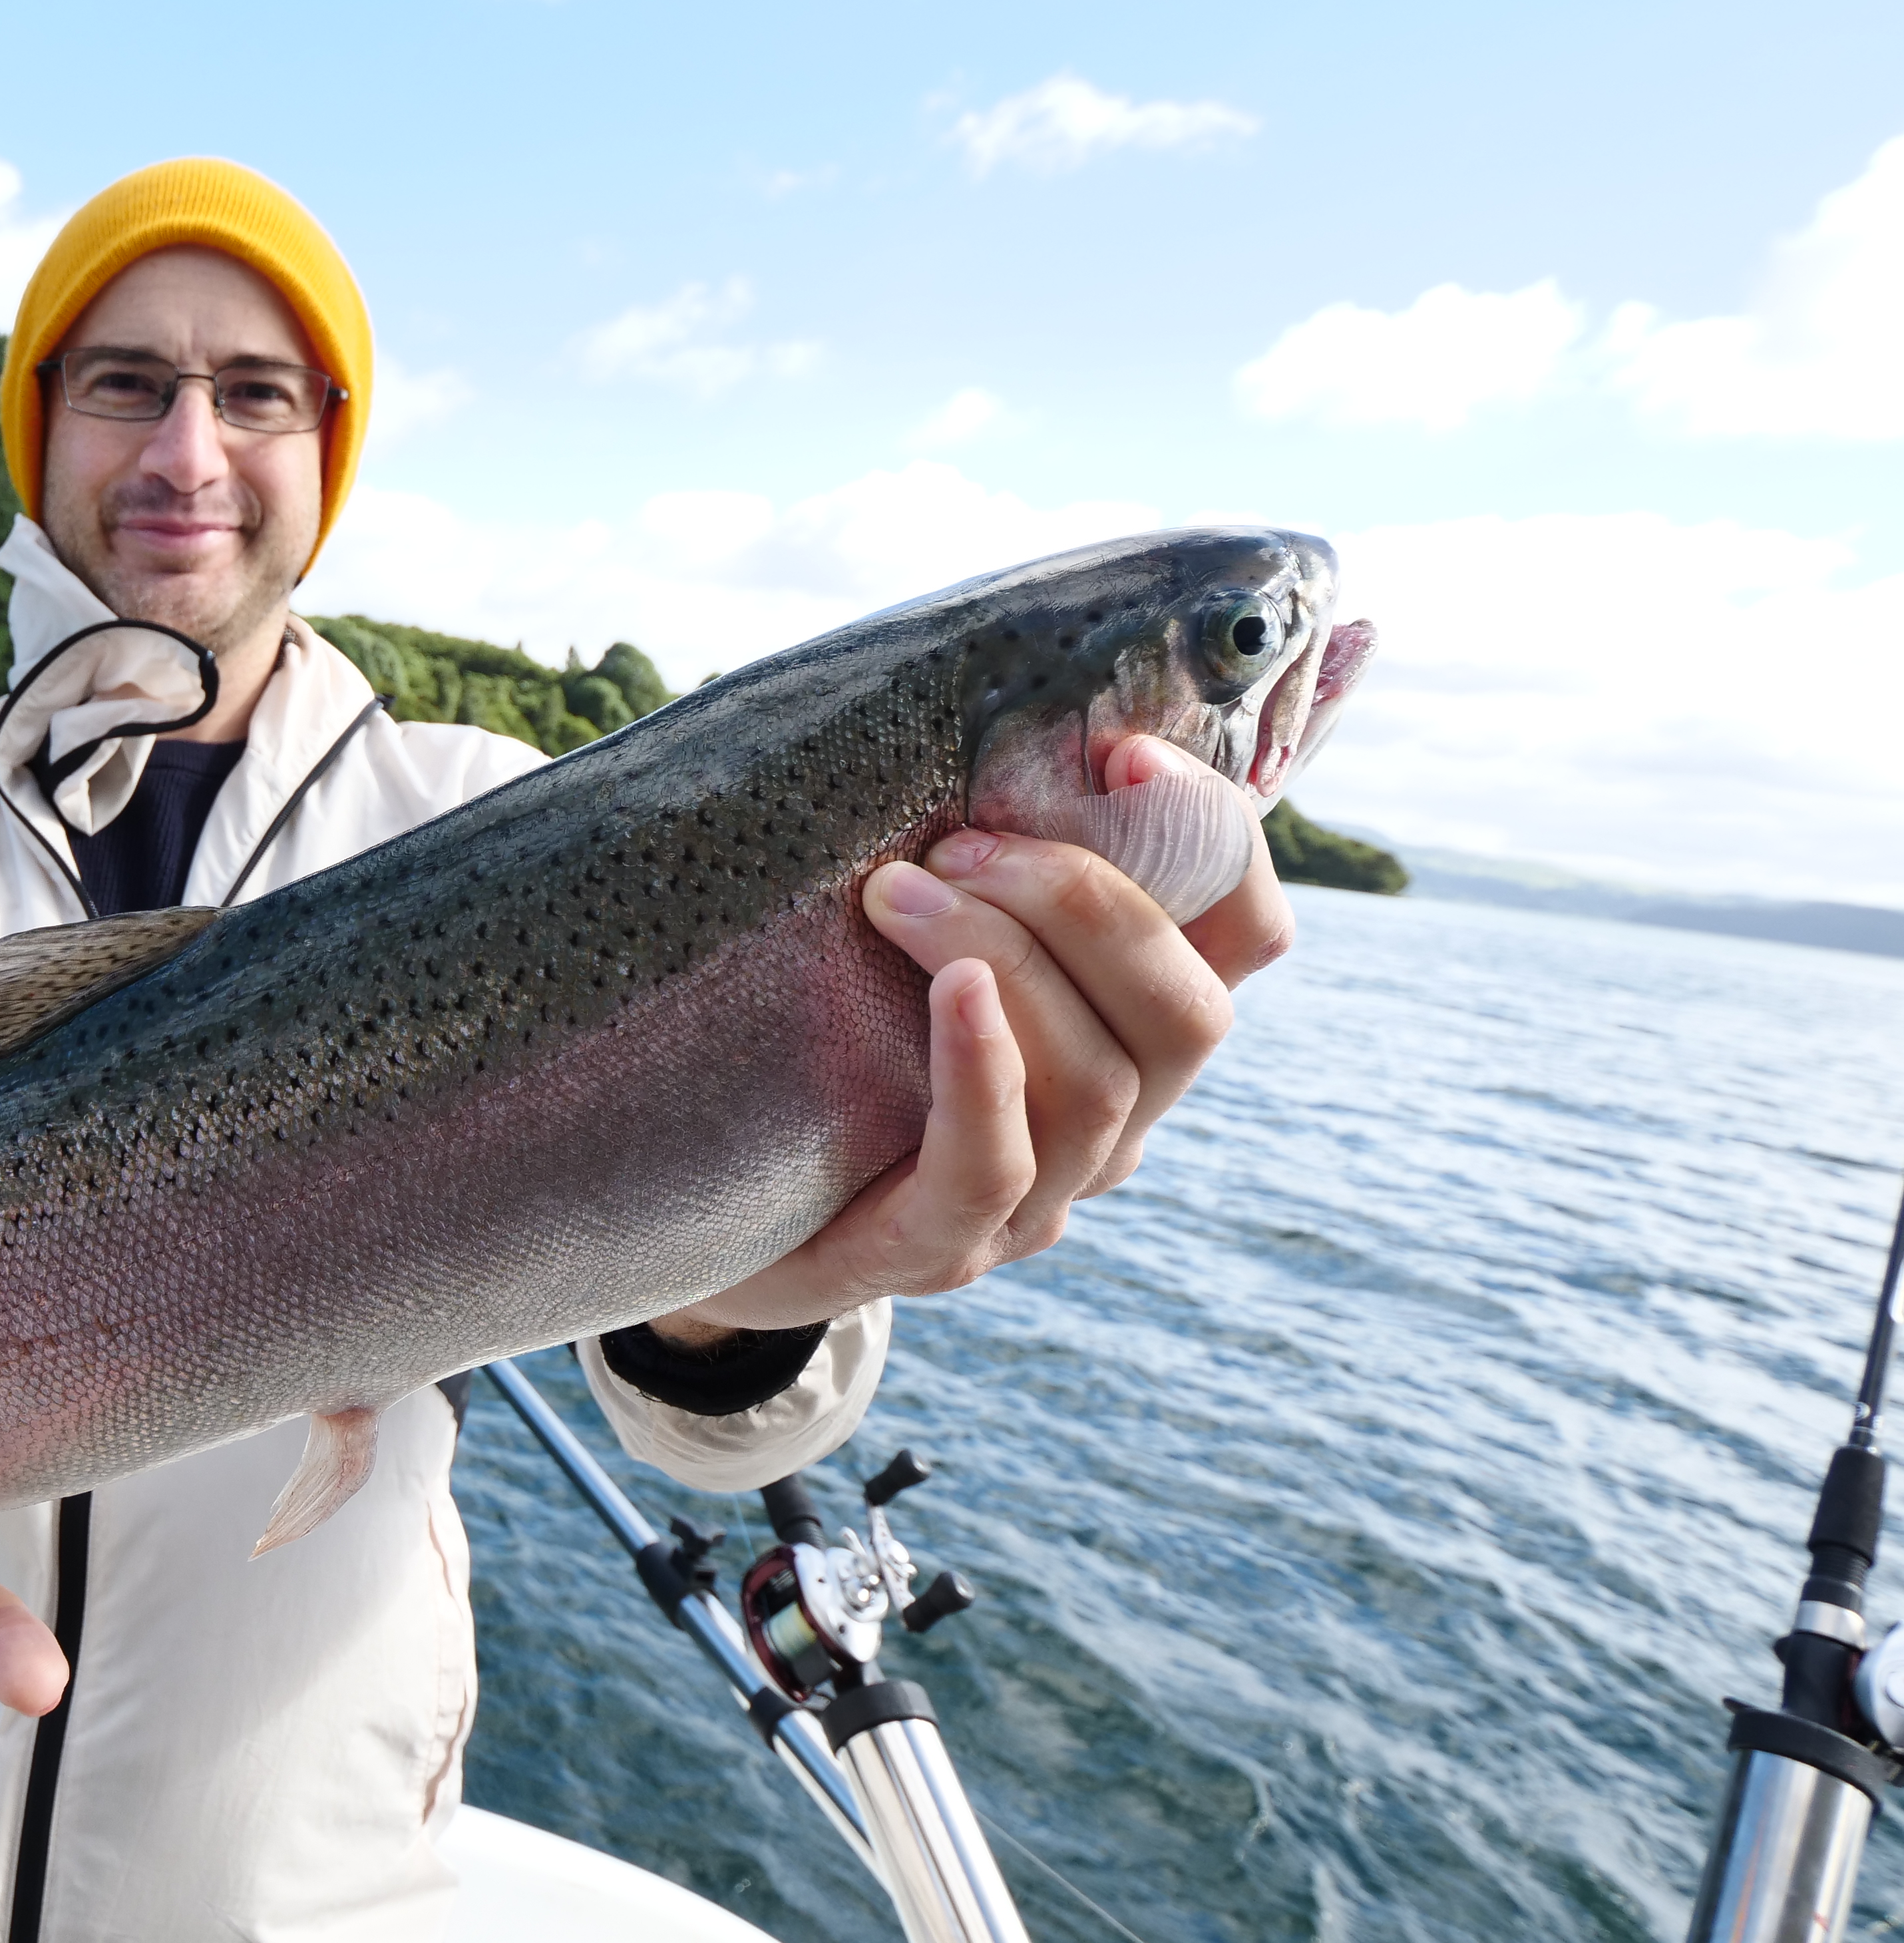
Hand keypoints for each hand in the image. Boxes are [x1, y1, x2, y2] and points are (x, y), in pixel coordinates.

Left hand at [651, 737, 1290, 1340]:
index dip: (1217, 838)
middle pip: (1189, 1012)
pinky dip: (983, 1067)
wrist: (698, 1208)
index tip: (1125, 753)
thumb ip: (960, 850)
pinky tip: (953, 991)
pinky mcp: (936, 1248)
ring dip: (1009, 954)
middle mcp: (1109, 1125)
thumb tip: (947, 693)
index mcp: (1124, 1034)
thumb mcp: (897, 932)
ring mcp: (1033, 1198)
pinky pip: (993, 1163)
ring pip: (1096, 1081)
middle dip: (1089, 901)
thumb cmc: (810, 1041)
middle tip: (957, 840)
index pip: (1243, 937)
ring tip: (895, 890)